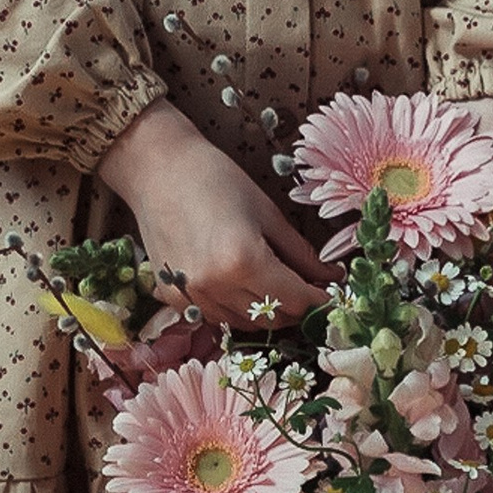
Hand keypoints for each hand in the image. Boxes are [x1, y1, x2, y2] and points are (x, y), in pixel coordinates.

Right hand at [101, 102, 328, 328]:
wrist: (158, 169)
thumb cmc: (216, 178)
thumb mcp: (268, 212)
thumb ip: (300, 252)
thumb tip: (330, 275)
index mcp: (245, 261)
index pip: (296, 299)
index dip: (320, 300)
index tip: (333, 293)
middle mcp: (217, 287)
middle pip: (273, 318)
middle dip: (296, 307)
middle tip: (309, 288)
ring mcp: (192, 296)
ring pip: (245, 323)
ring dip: (267, 311)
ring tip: (276, 286)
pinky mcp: (174, 298)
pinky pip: (216, 317)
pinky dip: (236, 309)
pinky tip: (242, 286)